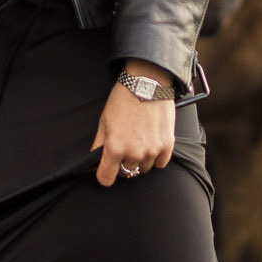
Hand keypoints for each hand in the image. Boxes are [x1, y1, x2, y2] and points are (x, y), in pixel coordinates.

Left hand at [93, 63, 176, 185]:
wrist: (147, 83)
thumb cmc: (123, 100)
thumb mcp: (104, 121)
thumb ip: (99, 144)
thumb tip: (94, 159)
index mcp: (115, 148)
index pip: (106, 178)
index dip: (104, 175)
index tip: (107, 170)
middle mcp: (134, 153)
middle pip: (127, 171)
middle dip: (124, 161)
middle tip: (126, 144)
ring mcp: (152, 150)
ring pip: (144, 168)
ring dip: (141, 159)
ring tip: (140, 140)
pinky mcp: (167, 145)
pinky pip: (160, 163)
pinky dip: (156, 156)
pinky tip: (152, 142)